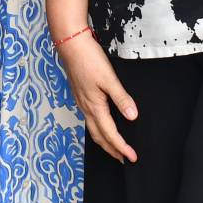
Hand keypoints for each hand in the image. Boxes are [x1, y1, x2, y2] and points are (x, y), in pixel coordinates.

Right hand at [55, 27, 138, 161]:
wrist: (70, 43)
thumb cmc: (88, 58)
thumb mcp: (109, 78)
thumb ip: (121, 98)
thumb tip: (132, 116)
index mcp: (94, 106)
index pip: (110, 134)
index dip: (121, 147)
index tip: (132, 157)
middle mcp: (86, 107)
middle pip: (99, 136)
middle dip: (111, 150)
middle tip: (123, 159)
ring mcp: (81, 101)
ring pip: (92, 128)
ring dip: (104, 141)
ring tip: (114, 147)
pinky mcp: (80, 95)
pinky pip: (89, 119)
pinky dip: (97, 128)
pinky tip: (102, 124)